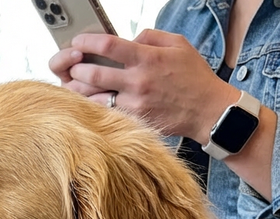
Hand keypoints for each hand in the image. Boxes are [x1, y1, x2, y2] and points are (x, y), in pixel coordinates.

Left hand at [49, 29, 239, 142]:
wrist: (208, 110)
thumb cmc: (194, 76)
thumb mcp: (179, 44)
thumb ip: (151, 37)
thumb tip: (130, 37)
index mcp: (147, 58)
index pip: (108, 46)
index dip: (87, 42)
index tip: (77, 41)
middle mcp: (138, 81)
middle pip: (93, 74)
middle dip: (76, 69)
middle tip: (71, 66)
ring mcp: (134, 103)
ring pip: (94, 98)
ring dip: (78, 91)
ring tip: (73, 85)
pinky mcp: (134, 120)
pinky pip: (105, 113)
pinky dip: (91, 107)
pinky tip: (85, 102)